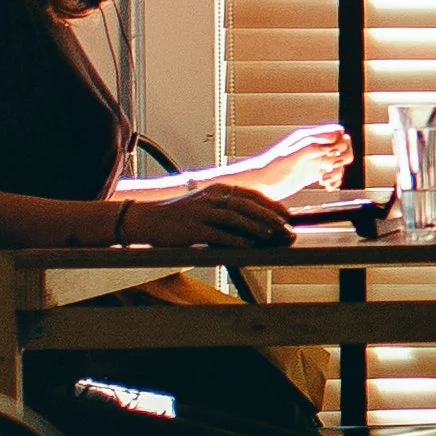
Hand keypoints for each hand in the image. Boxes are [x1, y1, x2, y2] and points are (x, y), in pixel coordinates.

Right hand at [140, 181, 298, 255]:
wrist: (148, 219)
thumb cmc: (179, 216)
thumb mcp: (205, 204)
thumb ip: (226, 208)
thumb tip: (253, 218)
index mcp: (217, 189)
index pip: (251, 195)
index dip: (272, 205)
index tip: (287, 215)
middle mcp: (212, 197)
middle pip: (248, 205)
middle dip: (271, 216)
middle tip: (287, 227)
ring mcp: (202, 212)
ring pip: (236, 217)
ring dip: (257, 227)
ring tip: (273, 235)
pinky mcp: (193, 228)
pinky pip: (220, 235)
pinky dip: (237, 240)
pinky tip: (249, 246)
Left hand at [244, 121, 355, 198]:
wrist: (259, 186)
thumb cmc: (269, 169)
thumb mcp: (290, 157)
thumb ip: (310, 147)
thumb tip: (332, 143)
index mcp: (308, 138)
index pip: (337, 132)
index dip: (340, 143)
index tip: (332, 155)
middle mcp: (314, 147)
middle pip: (343, 146)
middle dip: (342, 158)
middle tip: (329, 167)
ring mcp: (314, 160)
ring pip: (340, 161)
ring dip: (338, 171)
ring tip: (325, 180)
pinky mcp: (313, 173)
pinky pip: (334, 174)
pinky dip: (335, 180)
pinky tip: (327, 186)